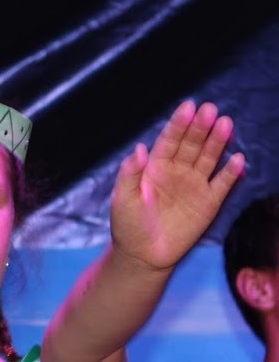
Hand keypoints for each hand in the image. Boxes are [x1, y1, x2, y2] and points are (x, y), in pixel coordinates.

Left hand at [110, 101, 243, 273]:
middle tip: (210, 110)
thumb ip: (130, 174)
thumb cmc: (128, 225)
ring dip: (218, 142)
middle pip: (191, 144)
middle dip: (200, 127)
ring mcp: (194, 185)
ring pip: (208, 158)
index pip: (169, 140)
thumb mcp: (122, 199)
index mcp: (155, 167)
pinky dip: (231, 172)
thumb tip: (139, 148)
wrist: (142, 255)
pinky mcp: (209, 202)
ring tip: (226, 124)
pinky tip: (238, 159)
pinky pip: (223, 184)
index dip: (178, 124)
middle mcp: (177, 171)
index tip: (188, 107)